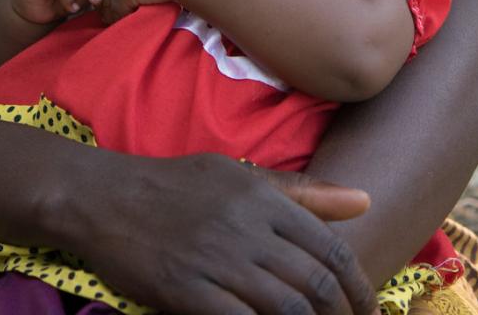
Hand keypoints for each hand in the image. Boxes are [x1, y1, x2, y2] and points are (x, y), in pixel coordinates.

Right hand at [81, 153, 379, 314]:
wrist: (107, 198)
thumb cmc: (177, 186)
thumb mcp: (239, 176)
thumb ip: (301, 194)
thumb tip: (364, 200)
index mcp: (263, 198)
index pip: (330, 246)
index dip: (358, 285)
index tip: (370, 309)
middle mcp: (247, 228)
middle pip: (315, 282)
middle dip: (344, 314)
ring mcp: (217, 261)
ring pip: (286, 307)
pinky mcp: (186, 291)